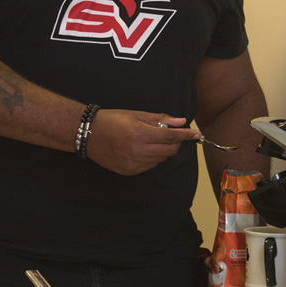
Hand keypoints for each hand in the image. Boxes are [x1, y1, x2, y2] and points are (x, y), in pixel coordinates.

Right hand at [84, 110, 198, 174]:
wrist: (89, 134)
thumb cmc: (112, 120)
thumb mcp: (135, 114)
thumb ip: (159, 119)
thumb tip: (180, 121)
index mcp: (139, 134)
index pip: (170, 137)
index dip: (185, 135)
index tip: (196, 134)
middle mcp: (137, 151)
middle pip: (169, 150)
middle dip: (175, 143)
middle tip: (171, 134)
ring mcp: (133, 164)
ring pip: (160, 159)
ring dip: (162, 150)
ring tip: (150, 140)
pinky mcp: (129, 171)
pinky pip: (150, 166)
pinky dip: (152, 158)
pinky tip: (142, 149)